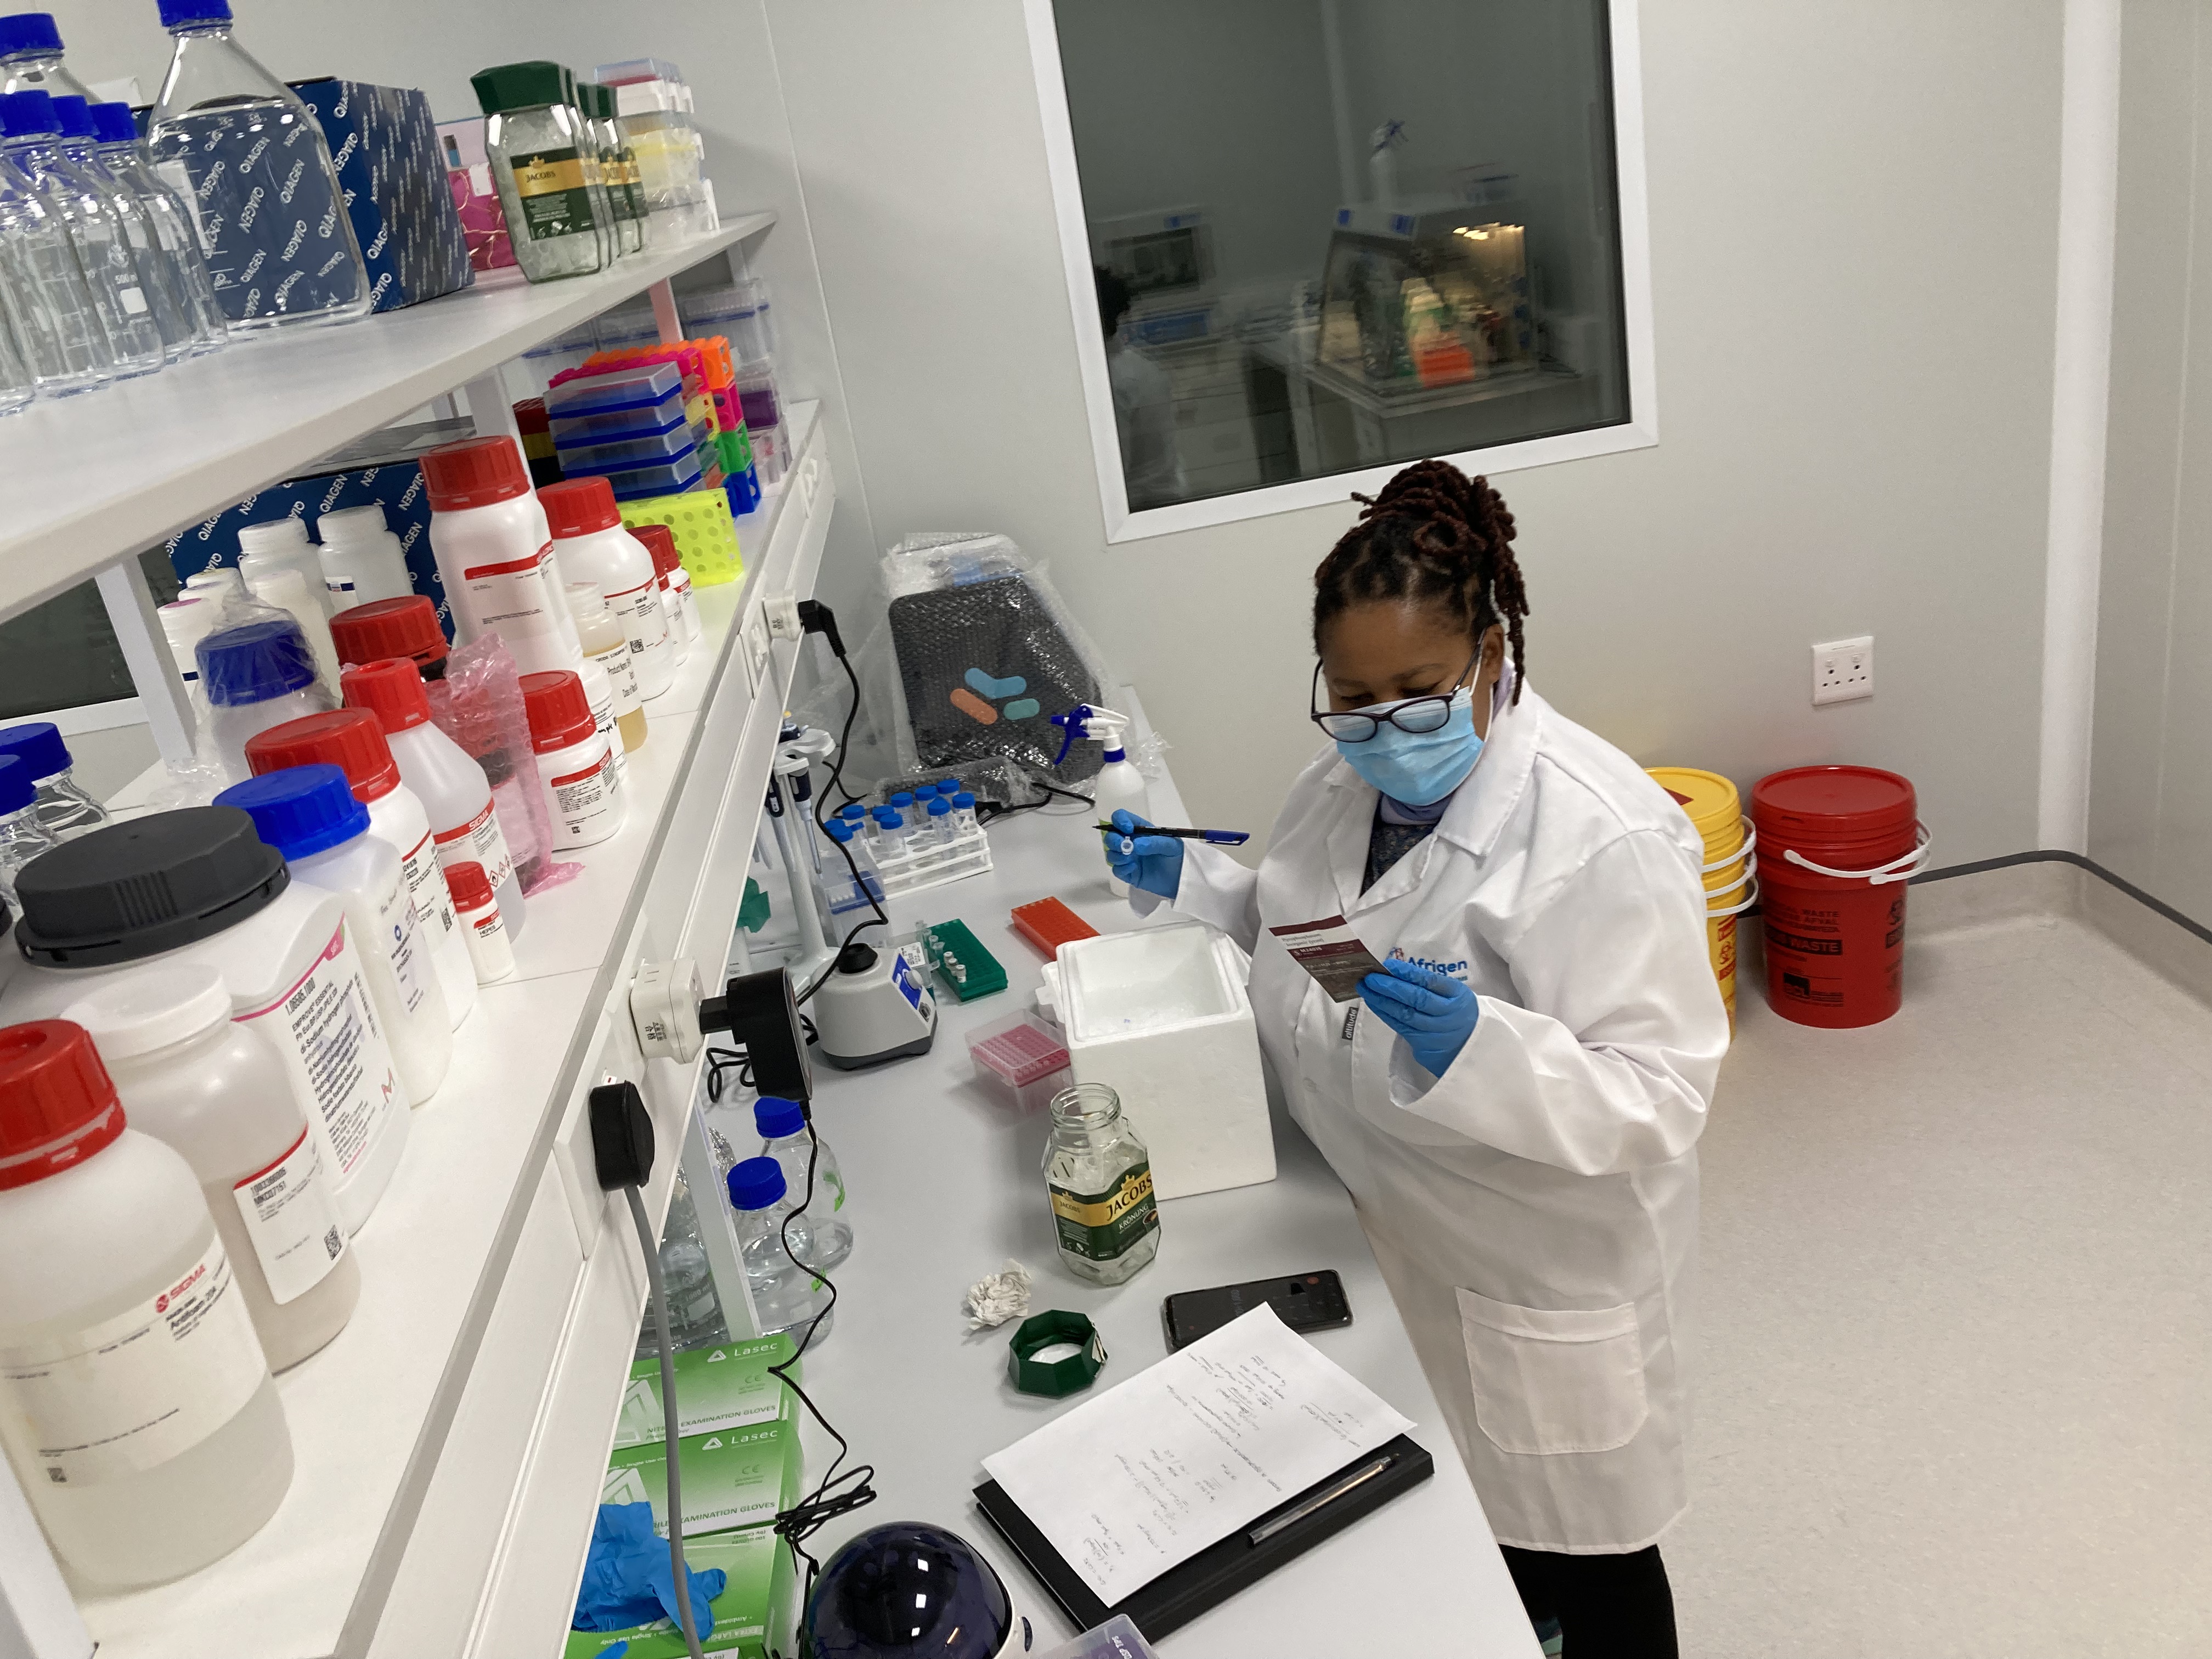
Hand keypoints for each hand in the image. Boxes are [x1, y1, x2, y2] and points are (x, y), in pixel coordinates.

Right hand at [1103, 808, 1182, 898]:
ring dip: (1117, 855)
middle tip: (1123, 846)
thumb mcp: (1171, 845)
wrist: (1182, 879)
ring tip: (1131, 860)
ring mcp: (1129, 858)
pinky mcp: (1128, 873)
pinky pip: (1116, 870)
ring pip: (1111, 853)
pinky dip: (1121, 868)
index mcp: (1140, 830)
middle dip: (1113, 840)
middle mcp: (1131, 842)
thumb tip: (1136, 845)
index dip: (1120, 820)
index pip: (1122, 818)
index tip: (1127, 829)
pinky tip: (1133, 869)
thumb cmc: (1178, 857)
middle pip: (1111, 836)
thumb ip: (1154, 842)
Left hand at [1359, 958, 1479, 1078]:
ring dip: (1381, 1001)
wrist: (1474, 1049)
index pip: (1430, 982)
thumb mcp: (1455, 995)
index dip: (1408, 973)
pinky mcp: (1424, 1046)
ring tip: (1365, 989)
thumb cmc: (1459, 1013)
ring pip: (1405, 1015)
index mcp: (1458, 996)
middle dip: (1389, 987)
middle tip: (1369, 977)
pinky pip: (1401, 1028)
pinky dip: (1385, 1015)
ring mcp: (1435, 1032)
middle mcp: (1447, 1014)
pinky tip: (1374, 1004)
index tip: (1388, 965)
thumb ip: (1432, 985)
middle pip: (1416, 999)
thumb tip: (1396, 971)